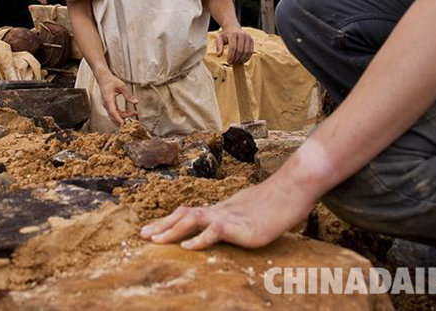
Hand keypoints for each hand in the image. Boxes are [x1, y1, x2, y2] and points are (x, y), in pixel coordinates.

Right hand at [96, 71, 138, 126]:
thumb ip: (128, 94)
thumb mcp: (121, 86)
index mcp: (108, 100)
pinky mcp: (109, 105)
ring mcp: (107, 106)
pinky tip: (129, 113)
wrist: (103, 78)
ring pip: (115, 115)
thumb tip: (136, 102)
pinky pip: (115, 113)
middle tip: (133, 121)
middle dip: (123, 120)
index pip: (113, 112)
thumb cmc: (111, 81)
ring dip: (124, 117)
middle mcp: (106, 105)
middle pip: (114, 116)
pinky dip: (122, 114)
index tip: (124, 124)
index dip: (119, 119)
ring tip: (134, 113)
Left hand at [139, 169, 316, 249]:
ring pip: (194, 219)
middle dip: (162, 225)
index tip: (150, 230)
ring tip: (156, 241)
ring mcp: (230, 218)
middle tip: (142, 236)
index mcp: (220, 209)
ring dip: (172, 230)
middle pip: (184, 214)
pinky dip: (199, 239)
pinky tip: (187, 247)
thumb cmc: (274, 202)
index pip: (187, 213)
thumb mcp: (248, 212)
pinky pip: (215, 232)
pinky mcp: (242, 228)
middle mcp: (221, 211)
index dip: (168, 221)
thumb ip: (233, 219)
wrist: (293, 189)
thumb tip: (222, 227)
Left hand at [215, 26, 253, 64]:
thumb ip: (219, 47)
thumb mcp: (219, 39)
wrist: (233, 28)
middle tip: (232, 63)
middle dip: (236, 59)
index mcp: (233, 34)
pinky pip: (251, 51)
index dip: (231, 56)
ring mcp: (248, 37)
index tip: (229, 62)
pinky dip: (247, 58)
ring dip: (242, 59)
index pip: (233, 47)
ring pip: (246, 52)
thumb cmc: (225, 35)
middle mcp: (242, 34)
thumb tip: (218, 55)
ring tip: (236, 62)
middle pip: (240, 50)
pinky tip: (242, 60)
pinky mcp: (251, 40)